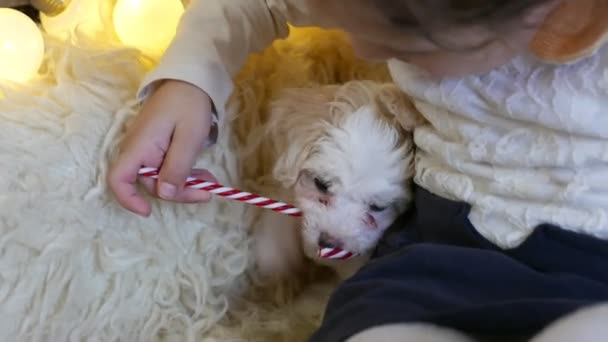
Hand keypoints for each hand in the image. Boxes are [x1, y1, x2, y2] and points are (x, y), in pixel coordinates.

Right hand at [108, 80, 217, 215]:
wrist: (191, 79)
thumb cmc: (189, 105)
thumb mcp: (189, 138)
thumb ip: (177, 167)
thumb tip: (164, 195)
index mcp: (139, 146)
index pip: (118, 179)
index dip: (129, 199)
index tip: (148, 211)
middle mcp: (138, 150)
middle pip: (149, 183)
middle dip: (178, 192)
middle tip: (209, 191)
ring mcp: (148, 149)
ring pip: (162, 178)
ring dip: (186, 184)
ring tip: (213, 182)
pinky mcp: (158, 147)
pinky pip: (167, 167)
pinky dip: (185, 173)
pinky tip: (205, 174)